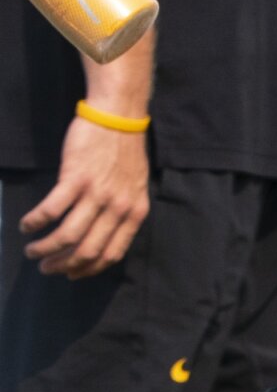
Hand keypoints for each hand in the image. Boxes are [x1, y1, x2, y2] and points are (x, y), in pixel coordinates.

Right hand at [24, 113, 150, 276]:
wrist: (118, 117)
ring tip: (31, 250)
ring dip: (45, 248)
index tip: (71, 274)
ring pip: (68, 235)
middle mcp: (117, 208)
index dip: (89, 269)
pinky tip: (26, 225)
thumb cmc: (124, 151)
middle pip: (88, 251)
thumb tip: (105, 234)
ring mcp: (97, 194)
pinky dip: (36, 222)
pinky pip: (51, 209)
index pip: (112, 254)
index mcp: (134, 213)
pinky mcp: (75, 178)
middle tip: (46, 267)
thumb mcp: (135, 187)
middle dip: (63, 265)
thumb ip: (123, 211)